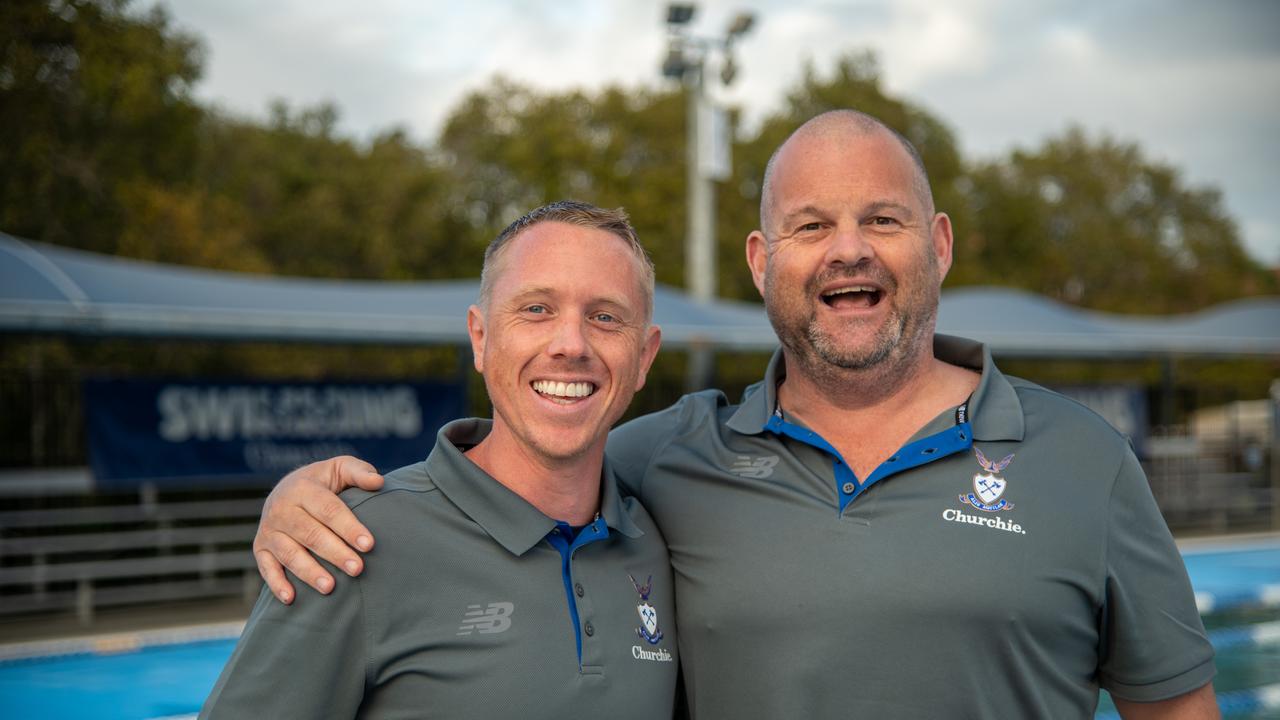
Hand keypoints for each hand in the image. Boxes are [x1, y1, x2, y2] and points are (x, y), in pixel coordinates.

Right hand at [252, 456, 383, 603]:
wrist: (287, 488)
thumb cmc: (323, 482)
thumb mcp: (340, 468)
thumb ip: (359, 472)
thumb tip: (379, 482)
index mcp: (303, 488)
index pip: (329, 510)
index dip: (349, 527)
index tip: (369, 544)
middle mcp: (282, 508)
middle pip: (311, 534)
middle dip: (335, 553)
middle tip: (357, 569)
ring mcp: (269, 530)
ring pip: (289, 553)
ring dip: (309, 572)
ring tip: (330, 587)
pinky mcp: (260, 547)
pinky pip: (266, 567)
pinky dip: (276, 583)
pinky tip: (291, 598)